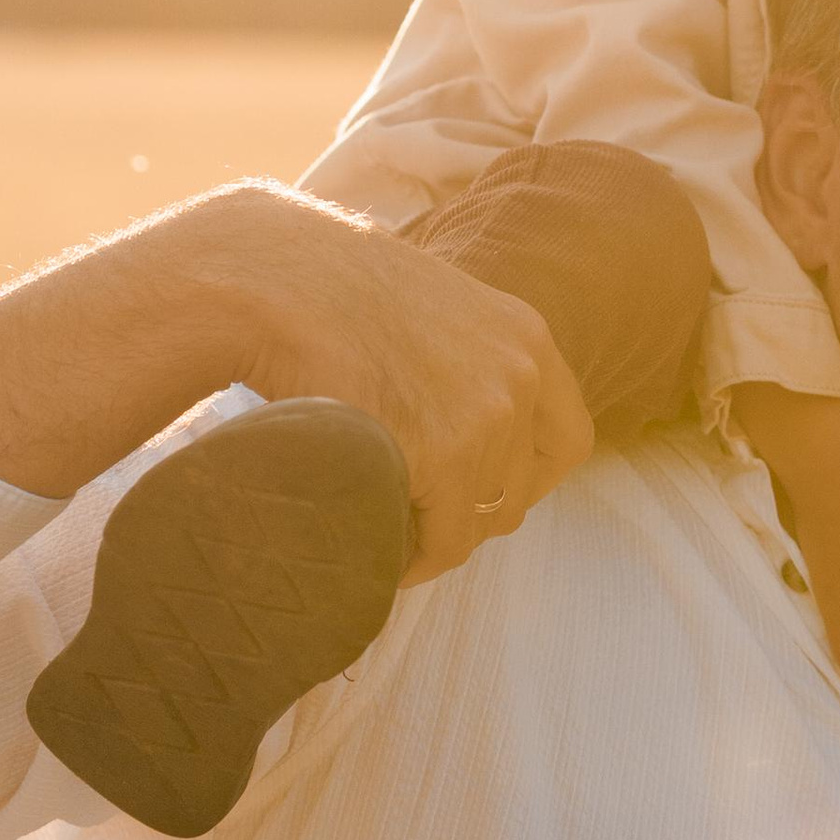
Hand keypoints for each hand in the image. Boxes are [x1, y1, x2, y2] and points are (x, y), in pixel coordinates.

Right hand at [237, 194, 593, 579]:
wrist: (273, 279)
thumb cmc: (327, 289)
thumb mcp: (427, 309)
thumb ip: (460, 361)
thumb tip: (450, 418)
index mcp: (524, 335)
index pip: (566, 437)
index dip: (527, 480)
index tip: (485, 496)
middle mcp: (520, 374)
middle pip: (521, 489)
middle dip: (473, 514)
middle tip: (422, 523)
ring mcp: (488, 414)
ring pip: (483, 520)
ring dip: (440, 535)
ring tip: (395, 538)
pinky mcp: (444, 453)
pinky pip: (444, 541)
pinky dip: (416, 561)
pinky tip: (382, 557)